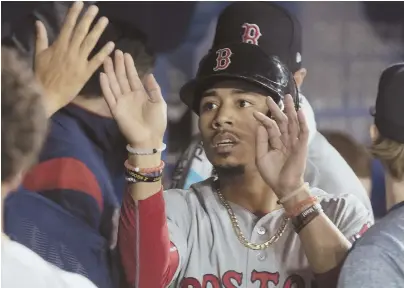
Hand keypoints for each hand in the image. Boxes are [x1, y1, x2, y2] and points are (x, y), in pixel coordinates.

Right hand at [34, 1, 114, 116]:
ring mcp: (79, 61)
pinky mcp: (86, 72)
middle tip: (96, 8)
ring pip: (90, 43)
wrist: (47, 94)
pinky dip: (104, 52)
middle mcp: (70, 50)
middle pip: (81, 31)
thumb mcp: (39, 55)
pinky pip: (96, 60)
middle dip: (88, 18)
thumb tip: (39, 22)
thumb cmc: (42, 75)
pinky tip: (112, 44)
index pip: (68, 25)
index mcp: (59, 45)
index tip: (80, 3)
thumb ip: (41, 38)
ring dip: (98, 30)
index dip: (74, 13)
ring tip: (105, 20)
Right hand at [100, 50, 166, 147]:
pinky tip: (102, 75)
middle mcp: (129, 95)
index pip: (133, 77)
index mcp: (140, 94)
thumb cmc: (156, 122)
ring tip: (106, 59)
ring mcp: (121, 102)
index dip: (129, 66)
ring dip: (110, 71)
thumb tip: (149, 74)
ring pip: (114, 83)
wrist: (149, 138)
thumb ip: (154, 89)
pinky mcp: (115, 109)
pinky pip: (109, 96)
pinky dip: (105, 86)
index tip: (126, 54)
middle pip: (122, 77)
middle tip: (115, 51)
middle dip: (118, 65)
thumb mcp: (159, 103)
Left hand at [253, 94, 308, 197]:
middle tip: (271, 98)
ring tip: (288, 98)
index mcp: (276, 143)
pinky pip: (303, 133)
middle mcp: (286, 140)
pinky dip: (302, 122)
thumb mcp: (261, 156)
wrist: (283, 187)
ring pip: (293, 123)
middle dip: (277, 109)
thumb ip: (261, 141)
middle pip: (282, 121)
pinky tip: (300, 112)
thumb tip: (260, 125)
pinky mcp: (301, 147)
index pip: (271, 127)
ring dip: (291, 110)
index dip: (264, 119)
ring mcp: (294, 143)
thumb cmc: (272, 174)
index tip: (255, 112)